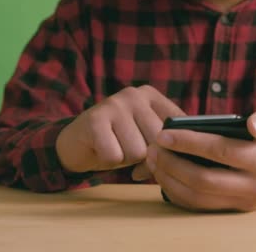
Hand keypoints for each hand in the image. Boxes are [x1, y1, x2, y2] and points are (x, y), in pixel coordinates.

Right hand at [55, 85, 184, 179]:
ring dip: (126, 160)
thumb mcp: (146, 136)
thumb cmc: (118, 141)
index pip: (176, 127)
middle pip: (157, 141)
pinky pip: (114, 156)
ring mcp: (114, 104)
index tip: (157, 155)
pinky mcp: (95, 119)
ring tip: (115, 148)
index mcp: (151, 95)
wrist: (76, 143)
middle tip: (129, 154)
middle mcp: (134, 94)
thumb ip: (165, 141)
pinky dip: (108, 162)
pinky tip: (101, 151)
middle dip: (146, 158)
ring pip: (137, 152)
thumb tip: (179, 158)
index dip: (169, 150)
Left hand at [147, 104, 255, 211]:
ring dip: (171, 181)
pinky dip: (180, 194)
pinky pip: (203, 206)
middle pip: (204, 181)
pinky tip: (166, 177)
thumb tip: (252, 124)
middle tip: (152, 149)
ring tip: (154, 161)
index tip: (164, 134)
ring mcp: (248, 201)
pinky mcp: (240, 209)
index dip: (189, 143)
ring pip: (200, 198)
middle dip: (172, 164)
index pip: (220, 152)